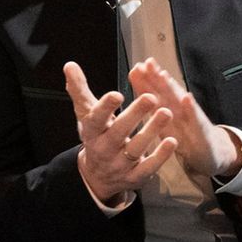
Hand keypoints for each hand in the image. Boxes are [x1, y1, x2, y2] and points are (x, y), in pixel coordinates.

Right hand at [66, 62, 175, 204]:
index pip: (95, 119)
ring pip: (136, 149)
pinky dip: (160, 156)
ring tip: (166, 112)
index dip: (105, 108)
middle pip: (118, 132)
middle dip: (134, 115)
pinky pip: (148, 168)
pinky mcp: (134, 177)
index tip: (117, 94)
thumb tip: (69, 64)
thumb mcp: (87, 115)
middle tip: (151, 97)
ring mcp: (119, 165)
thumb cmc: (97, 136)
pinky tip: (172, 140)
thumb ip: (80, 90)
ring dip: (151, 131)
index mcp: (92, 132)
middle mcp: (104, 149)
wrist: (96, 176)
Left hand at [126, 58, 241, 179]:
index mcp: (169, 110)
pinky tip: (187, 98)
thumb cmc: (187, 137)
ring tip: (163, 75)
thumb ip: (157, 108)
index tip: (136, 67)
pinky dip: (191, 108)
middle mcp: (181, 110)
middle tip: (148, 63)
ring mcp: (192, 119)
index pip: (156, 94)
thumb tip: (141, 91)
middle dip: (157, 78)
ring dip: (172, 88)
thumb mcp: (169, 124)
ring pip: (180, 102)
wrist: (211, 153)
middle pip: (167, 92)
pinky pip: (195, 120)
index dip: (146, 81)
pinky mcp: (202, 132)